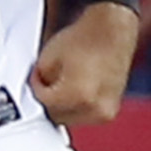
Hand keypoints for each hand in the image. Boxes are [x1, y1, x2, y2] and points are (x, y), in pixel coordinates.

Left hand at [29, 3, 139, 125]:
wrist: (113, 31)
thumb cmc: (85, 39)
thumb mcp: (49, 58)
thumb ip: (41, 81)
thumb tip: (38, 93)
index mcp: (78, 95)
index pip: (44, 102)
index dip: (37, 88)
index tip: (37, 78)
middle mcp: (94, 108)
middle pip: (57, 116)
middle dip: (49, 101)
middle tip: (47, 83)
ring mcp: (105, 112)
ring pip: (71, 119)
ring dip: (62, 107)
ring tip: (63, 84)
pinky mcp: (111, 111)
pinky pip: (85, 117)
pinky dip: (77, 107)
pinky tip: (75, 90)